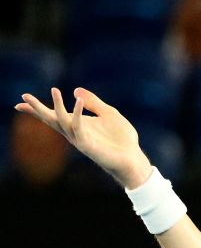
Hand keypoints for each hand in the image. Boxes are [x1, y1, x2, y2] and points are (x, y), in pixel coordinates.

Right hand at [14, 87, 151, 188]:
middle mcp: (75, 132)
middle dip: (37, 109)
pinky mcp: (87, 144)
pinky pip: (80, 127)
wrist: (132, 157)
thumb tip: (76, 90)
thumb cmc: (121, 138)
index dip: (37, 109)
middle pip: (51, 119)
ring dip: (58, 106)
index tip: (20, 101)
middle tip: (23, 96)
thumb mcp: (108, 113)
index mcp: (78, 124)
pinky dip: (78, 113)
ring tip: (54, 90)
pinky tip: (79, 101)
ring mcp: (80, 139)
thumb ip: (93, 102)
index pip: (54, 115)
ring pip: (63, 122)